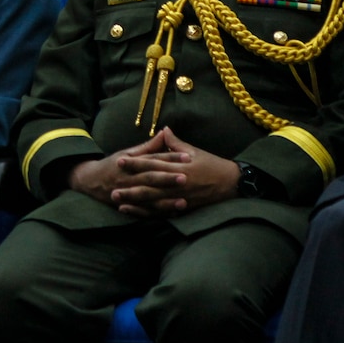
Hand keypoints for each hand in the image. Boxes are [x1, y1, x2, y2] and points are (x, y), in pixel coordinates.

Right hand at [66, 128, 194, 214]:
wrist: (90, 181)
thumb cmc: (113, 164)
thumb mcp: (128, 153)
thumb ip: (148, 146)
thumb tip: (165, 132)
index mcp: (131, 162)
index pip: (153, 159)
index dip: (170, 158)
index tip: (188, 157)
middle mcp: (129, 178)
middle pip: (151, 178)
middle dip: (168, 179)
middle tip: (186, 178)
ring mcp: (128, 194)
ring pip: (149, 198)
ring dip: (166, 201)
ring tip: (184, 202)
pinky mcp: (128, 206)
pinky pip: (145, 212)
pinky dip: (158, 214)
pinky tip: (173, 214)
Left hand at [111, 127, 242, 217]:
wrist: (231, 183)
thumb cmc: (212, 164)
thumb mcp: (194, 151)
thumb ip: (176, 143)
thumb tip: (164, 130)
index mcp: (179, 166)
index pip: (153, 163)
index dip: (136, 163)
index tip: (120, 160)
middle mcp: (178, 183)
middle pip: (150, 185)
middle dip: (130, 186)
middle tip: (112, 187)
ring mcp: (180, 197)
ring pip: (153, 201)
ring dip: (135, 202)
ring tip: (118, 202)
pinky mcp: (183, 208)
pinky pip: (162, 212)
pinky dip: (148, 213)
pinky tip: (135, 213)